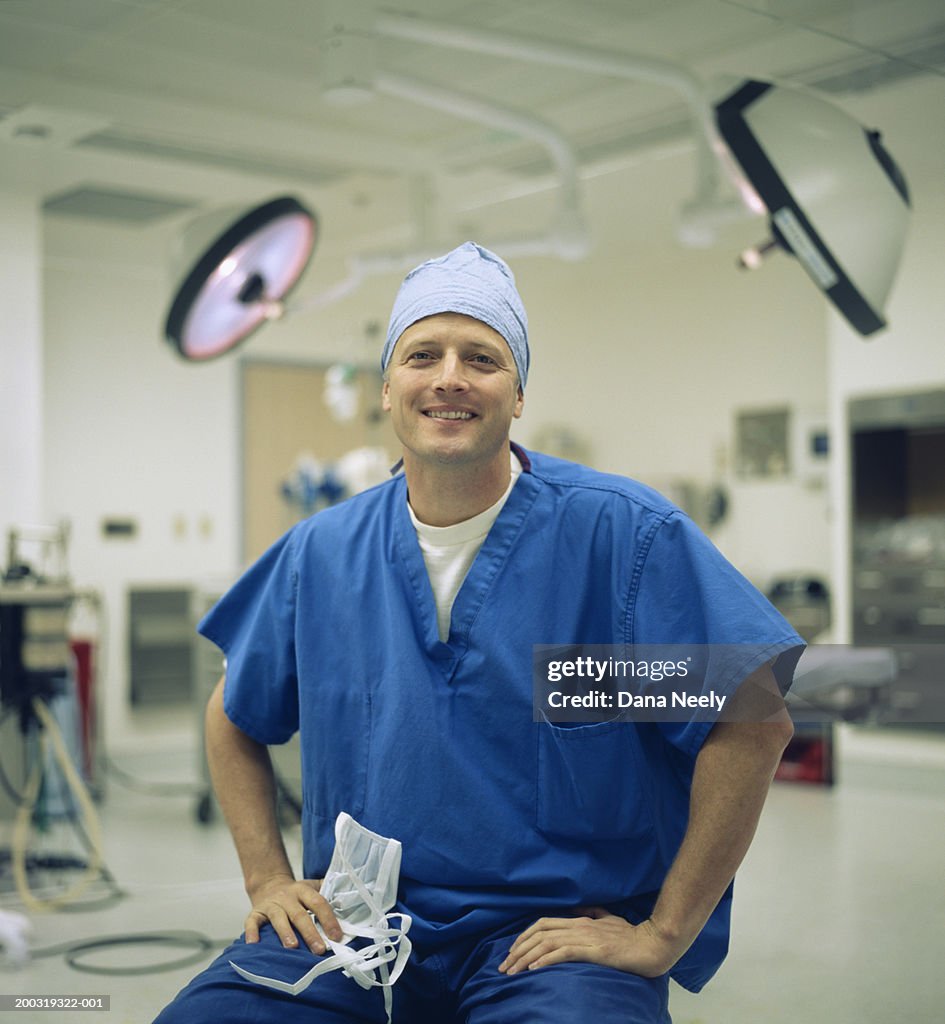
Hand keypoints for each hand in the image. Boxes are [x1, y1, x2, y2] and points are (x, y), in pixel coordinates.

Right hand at [244, 874, 342, 953]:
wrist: (269, 884)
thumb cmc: (296, 893)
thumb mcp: (312, 887)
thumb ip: (328, 893)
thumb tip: (349, 904)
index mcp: (304, 890)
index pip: (318, 903)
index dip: (328, 919)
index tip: (337, 936)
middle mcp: (287, 896)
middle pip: (299, 914)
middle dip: (310, 932)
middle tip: (319, 949)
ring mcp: (271, 905)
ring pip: (278, 918)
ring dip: (285, 933)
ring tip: (292, 947)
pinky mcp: (256, 913)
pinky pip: (252, 922)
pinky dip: (252, 933)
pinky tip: (254, 945)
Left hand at [498, 908, 679, 977]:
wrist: (653, 944)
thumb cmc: (633, 935)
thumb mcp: (611, 919)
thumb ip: (595, 914)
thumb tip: (581, 910)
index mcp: (581, 919)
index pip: (543, 924)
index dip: (524, 936)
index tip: (512, 951)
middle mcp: (579, 924)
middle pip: (539, 933)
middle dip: (517, 950)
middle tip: (504, 966)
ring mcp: (586, 936)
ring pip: (547, 943)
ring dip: (526, 958)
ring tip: (512, 972)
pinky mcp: (594, 950)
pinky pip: (564, 952)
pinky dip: (546, 960)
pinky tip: (534, 969)